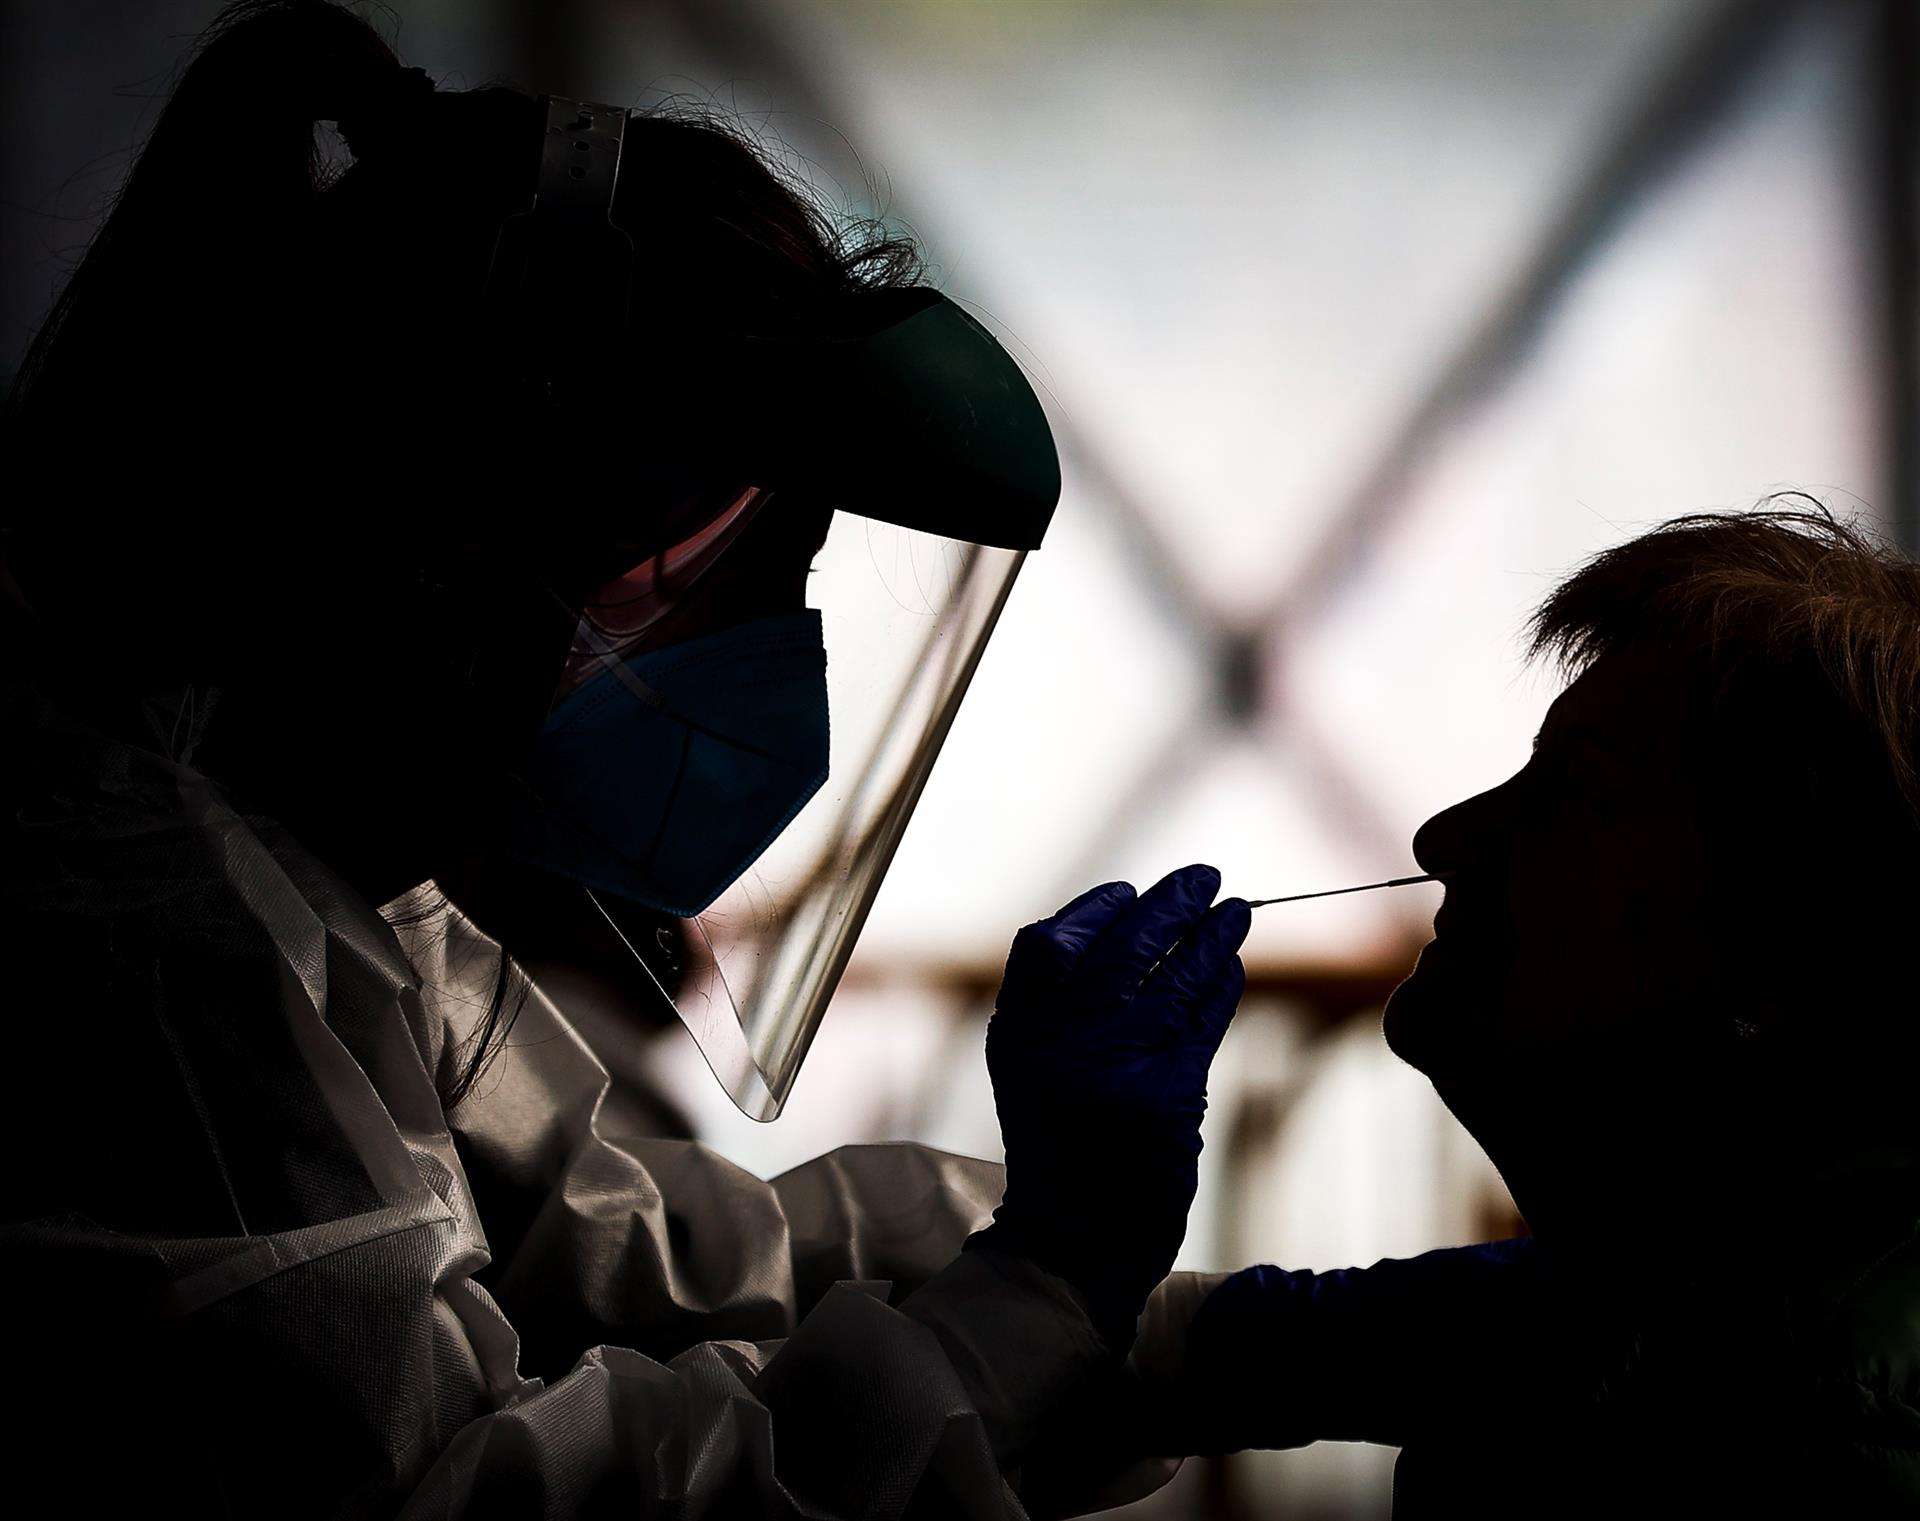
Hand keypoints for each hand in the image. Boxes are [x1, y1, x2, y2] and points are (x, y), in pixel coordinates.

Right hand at [971, 864, 1250, 1348]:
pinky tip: (1231, 969)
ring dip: (1210, 940)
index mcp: (1016, 1033)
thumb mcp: (1034, 1071)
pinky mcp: (1162, 1101)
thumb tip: (1132, 923)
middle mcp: (1055, 1047)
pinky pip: (1201, 1026)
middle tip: (1206, 878)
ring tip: (1237, 912)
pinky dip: (1221, 990)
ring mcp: (1109, 1072)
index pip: (1044, 944)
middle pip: (1119, 951)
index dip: (1091, 911)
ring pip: (1171, 982)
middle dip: (1168, 907)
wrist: (1073, 1249)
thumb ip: (1063, 1007)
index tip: (1129, 892)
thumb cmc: (1062, 1150)